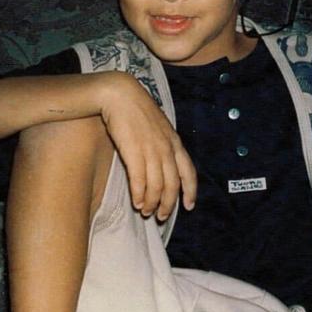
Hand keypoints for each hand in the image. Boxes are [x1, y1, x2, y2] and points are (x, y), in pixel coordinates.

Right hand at [99, 72, 196, 219]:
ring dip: (151, 202)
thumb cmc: (136, 110)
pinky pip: (139, 180)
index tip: (188, 206)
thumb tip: (163, 164)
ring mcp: (151, 150)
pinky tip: (136, 203)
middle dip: (168, 204)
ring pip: (156, 186)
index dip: (190, 192)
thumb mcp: (159, 126)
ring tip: (145, 211)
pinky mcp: (134, 151)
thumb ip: (164, 145)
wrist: (120, 94)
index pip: (189, 172)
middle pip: (172, 184)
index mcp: (175, 142)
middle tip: (161, 216)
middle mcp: (166, 149)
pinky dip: (139, 195)